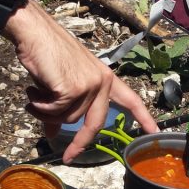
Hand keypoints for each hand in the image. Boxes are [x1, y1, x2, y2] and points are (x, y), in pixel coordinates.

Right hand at [4, 1, 158, 163]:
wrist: (34, 32)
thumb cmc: (46, 54)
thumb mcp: (61, 84)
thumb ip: (64, 107)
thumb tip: (52, 133)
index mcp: (105, 78)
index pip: (130, 100)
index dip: (143, 117)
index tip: (154, 132)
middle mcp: (102, 82)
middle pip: (94, 124)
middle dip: (79, 143)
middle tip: (67, 156)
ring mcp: (89, 85)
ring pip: (68, 119)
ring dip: (47, 112)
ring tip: (36, 93)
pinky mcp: (73, 89)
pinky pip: (54, 113)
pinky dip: (40, 107)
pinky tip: (33, 91)